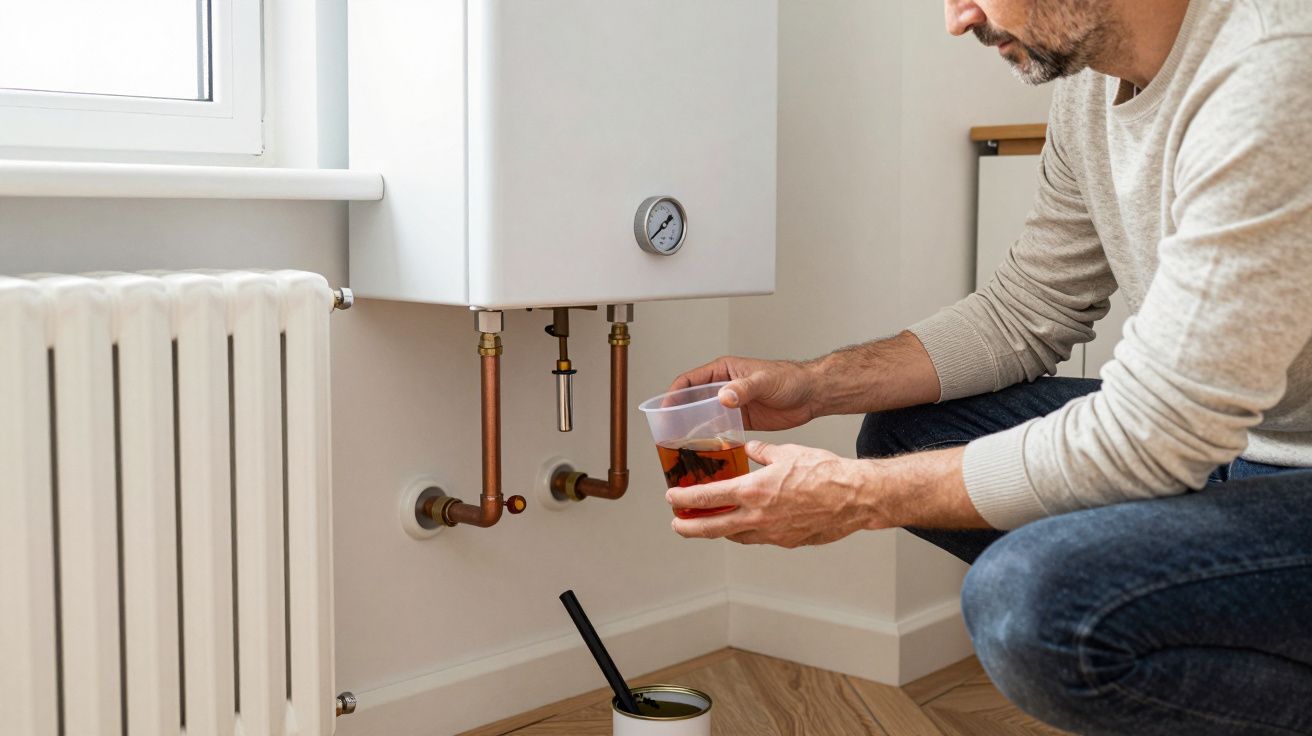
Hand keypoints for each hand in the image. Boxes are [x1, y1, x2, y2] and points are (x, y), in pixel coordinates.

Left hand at [666, 440, 882, 547]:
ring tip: (708, 525)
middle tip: (677, 526)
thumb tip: (751, 449)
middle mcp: (757, 516)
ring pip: (735, 535)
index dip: (684, 500)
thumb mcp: (786, 452)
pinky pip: (758, 538)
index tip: (672, 499)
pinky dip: (746, 532)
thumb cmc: (824, 472)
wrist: (854, 497)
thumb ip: (762, 453)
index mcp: (752, 491)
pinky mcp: (787, 541)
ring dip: (719, 530)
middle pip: (712, 527)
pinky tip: (745, 525)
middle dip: (690, 527)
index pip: (707, 498)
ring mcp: (771, 533)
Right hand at [668, 356, 819, 430]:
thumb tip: (723, 397)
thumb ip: (743, 388)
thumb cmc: (790, 379)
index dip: (674, 394)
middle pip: (692, 400)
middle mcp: (724, 387)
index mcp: (724, 371)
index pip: (690, 381)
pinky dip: (710, 438)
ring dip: (692, 428)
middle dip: (678, 414)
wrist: (811, 395)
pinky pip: (719, 429)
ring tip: (681, 443)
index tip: (665, 409)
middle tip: (668, 431)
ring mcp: (732, 404)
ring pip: (703, 416)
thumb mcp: (764, 381)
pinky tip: (704, 449)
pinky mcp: (741, 420)